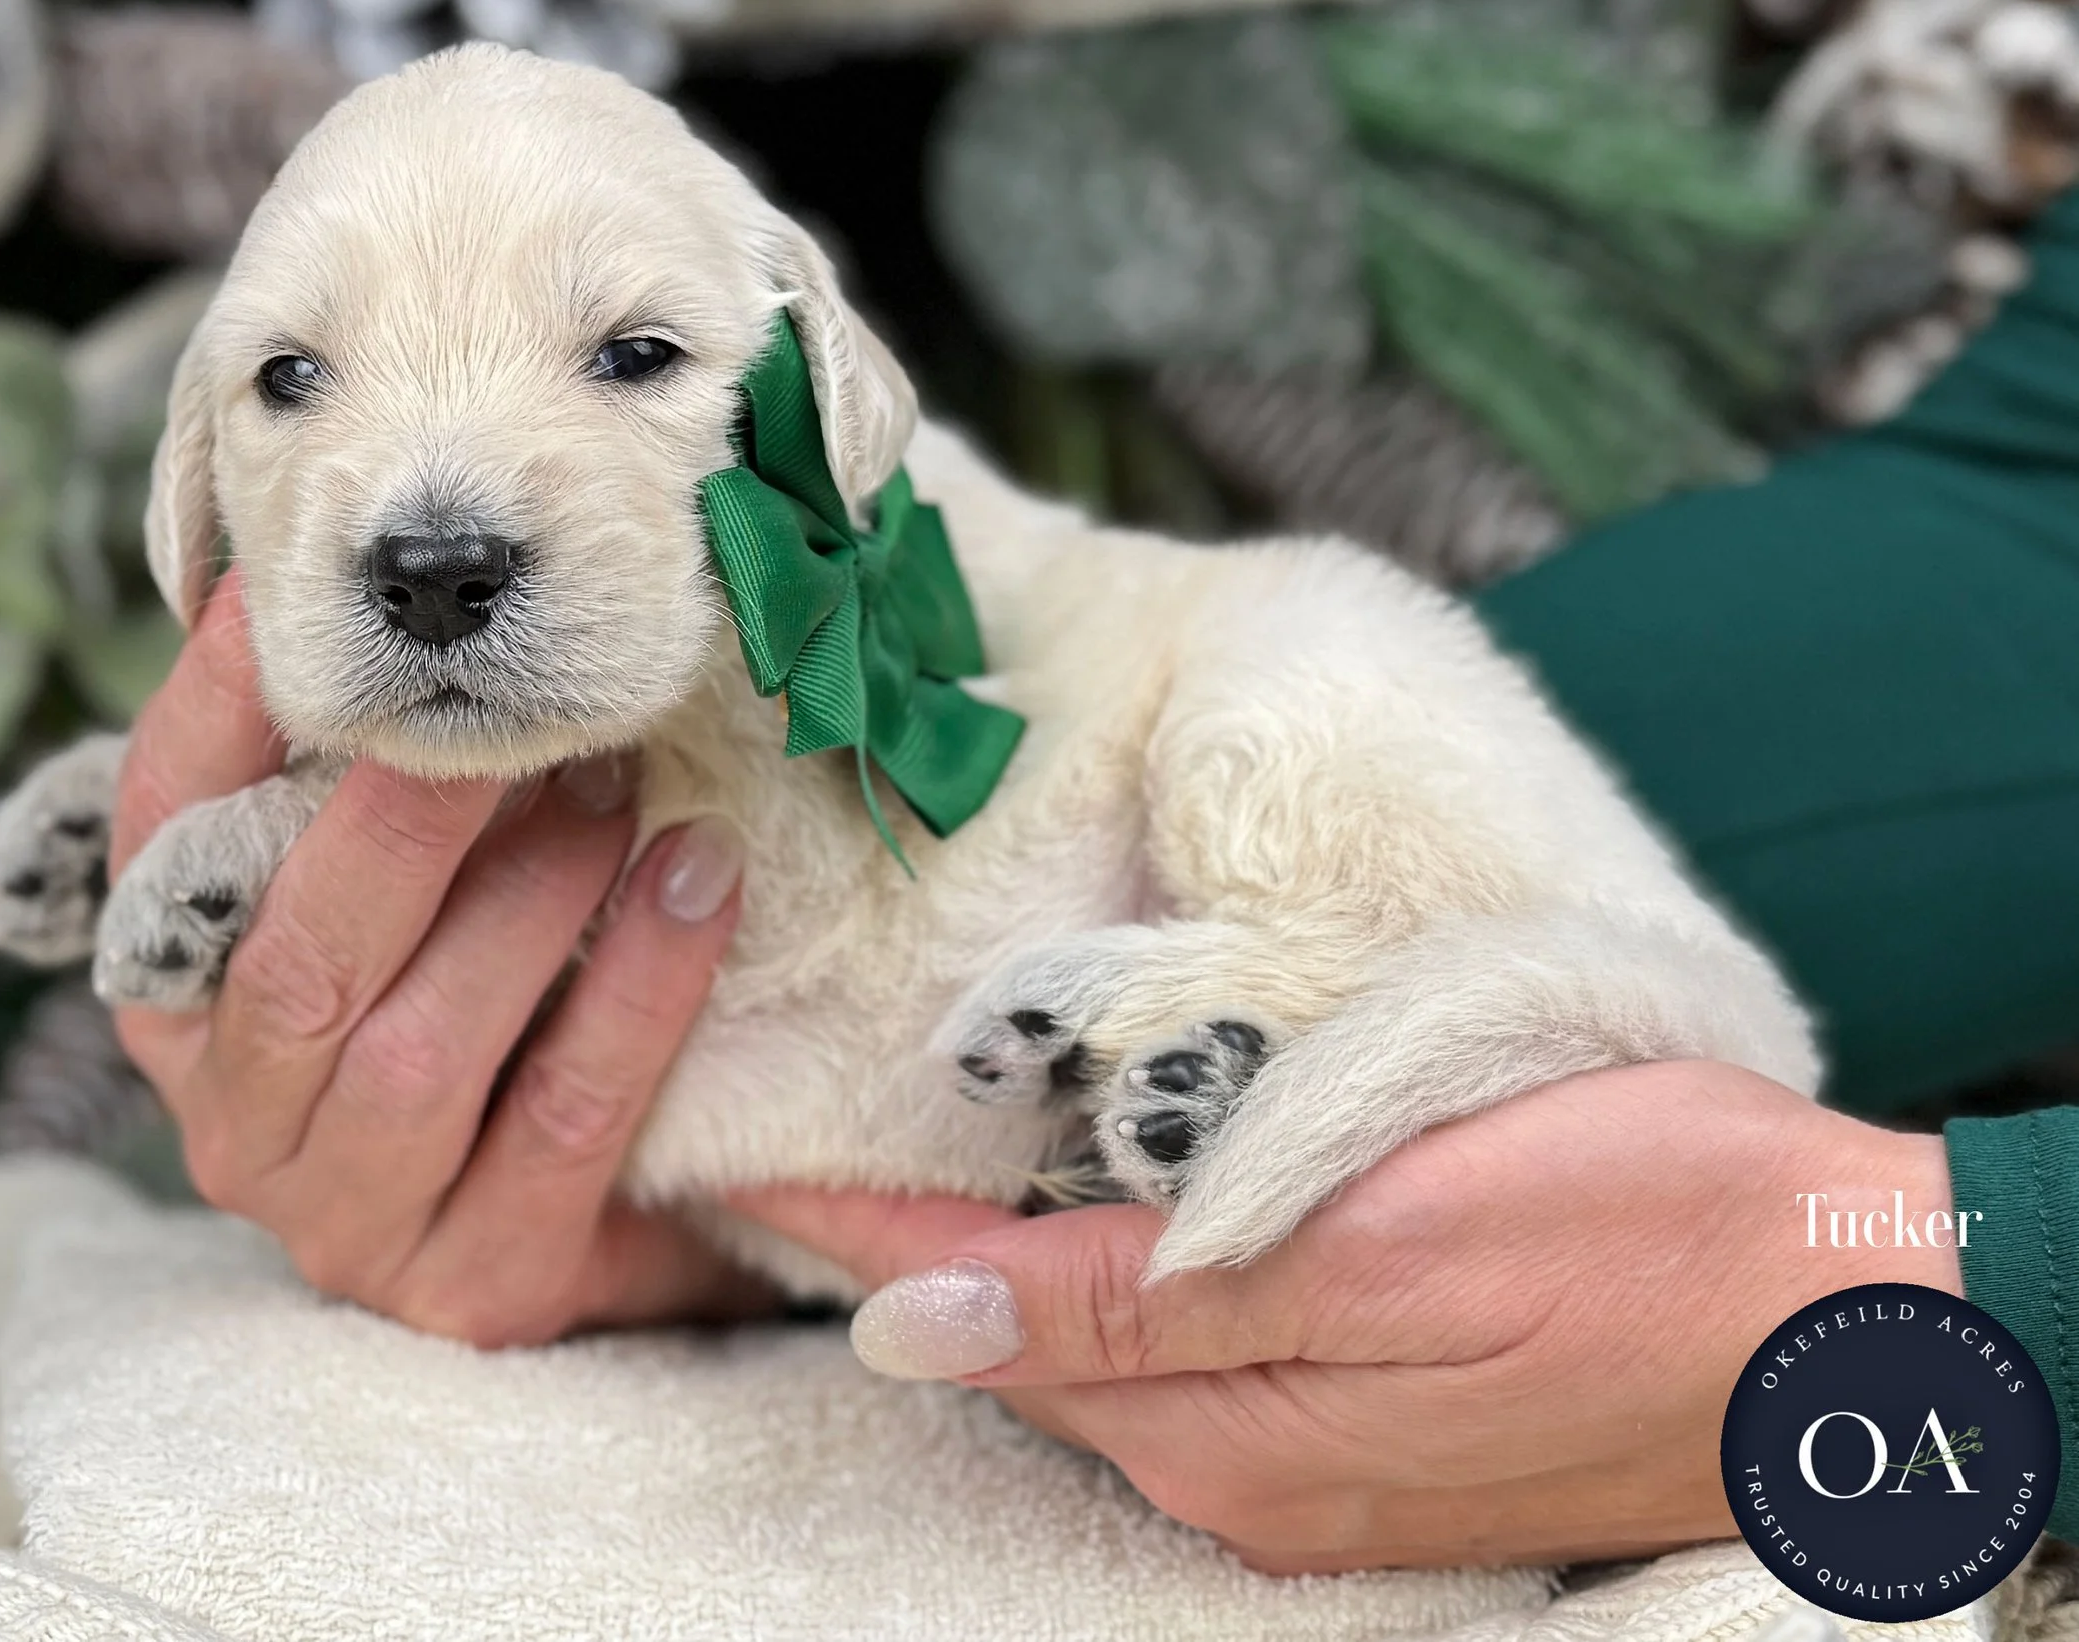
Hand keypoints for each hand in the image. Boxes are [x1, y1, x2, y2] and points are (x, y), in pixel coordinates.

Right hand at [111, 574, 770, 1344]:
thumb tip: (359, 569)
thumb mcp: (402, 885)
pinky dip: (639, 991)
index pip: (163, 832)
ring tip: (621, 788)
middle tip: (510, 714)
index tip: (286, 587)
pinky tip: (702, 884)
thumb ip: (357, 766)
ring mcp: (347, 1222)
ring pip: (421, 1050)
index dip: (220, 706)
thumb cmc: (476, 1004)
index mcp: (177, 995)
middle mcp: (233, 1120)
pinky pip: (563, 1124)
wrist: (590, 1226)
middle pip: (298, 960)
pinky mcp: (477, 1288)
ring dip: (532, 902)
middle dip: (406, 823)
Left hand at [733, 1060, 1958, 1570]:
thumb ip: (1138, 1304)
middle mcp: (1242, 1469)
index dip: (856, 1228)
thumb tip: (913, 1327)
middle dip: (916, 1244)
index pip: (981, 1316)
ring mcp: (1309, 1466)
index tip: (737, 1156)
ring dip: (1013, 1260)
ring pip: (1104, 1354)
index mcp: (1227, 1426)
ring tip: (928, 1146)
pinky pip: (1194, 1360)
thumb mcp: (1379, 1243)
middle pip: (1025, 1347)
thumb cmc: (1638, 1231)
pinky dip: (1120, 1283)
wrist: (1851, 1314)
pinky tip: (1103, 1210)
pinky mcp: (1372, 1434)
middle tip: (817, 1118)